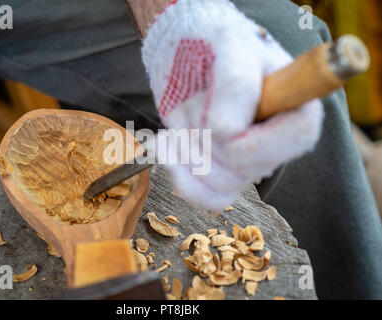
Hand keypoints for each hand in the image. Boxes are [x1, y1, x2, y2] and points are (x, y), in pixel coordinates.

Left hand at [140, 0, 323, 209]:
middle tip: (192, 110)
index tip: (217, 123)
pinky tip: (167, 149)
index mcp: (296, 106)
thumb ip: (235, 85)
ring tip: (177, 123)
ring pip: (222, 185)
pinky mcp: (222, 171)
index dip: (252, 141)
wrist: (185, 56)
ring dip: (188, 154)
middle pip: (247, 169)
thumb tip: (227, 133)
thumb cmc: (214, 45)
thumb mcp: (229, 47)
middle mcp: (276, 139)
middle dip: (207, 142)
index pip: (295, 139)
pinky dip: (182, 179)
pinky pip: (210, 198)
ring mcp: (248, 160)